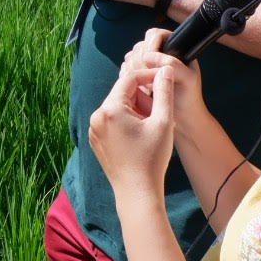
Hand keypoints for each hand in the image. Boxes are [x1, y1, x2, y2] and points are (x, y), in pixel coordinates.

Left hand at [87, 35, 200, 198]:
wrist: (137, 191)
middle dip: (142, 97)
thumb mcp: (163, 121)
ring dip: (135, 109)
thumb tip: (165, 69)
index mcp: (111, 108)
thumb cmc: (152, 158)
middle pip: (122, 93)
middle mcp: (97, 116)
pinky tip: (141, 135)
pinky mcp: (96, 140)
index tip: (164, 80)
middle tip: (160, 110)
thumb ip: (164, 91)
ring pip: (117, 107)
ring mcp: (94, 129)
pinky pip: (111, 121)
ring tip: (152, 124)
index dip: (149, 76)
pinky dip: (126, 121)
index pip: (130, 79)